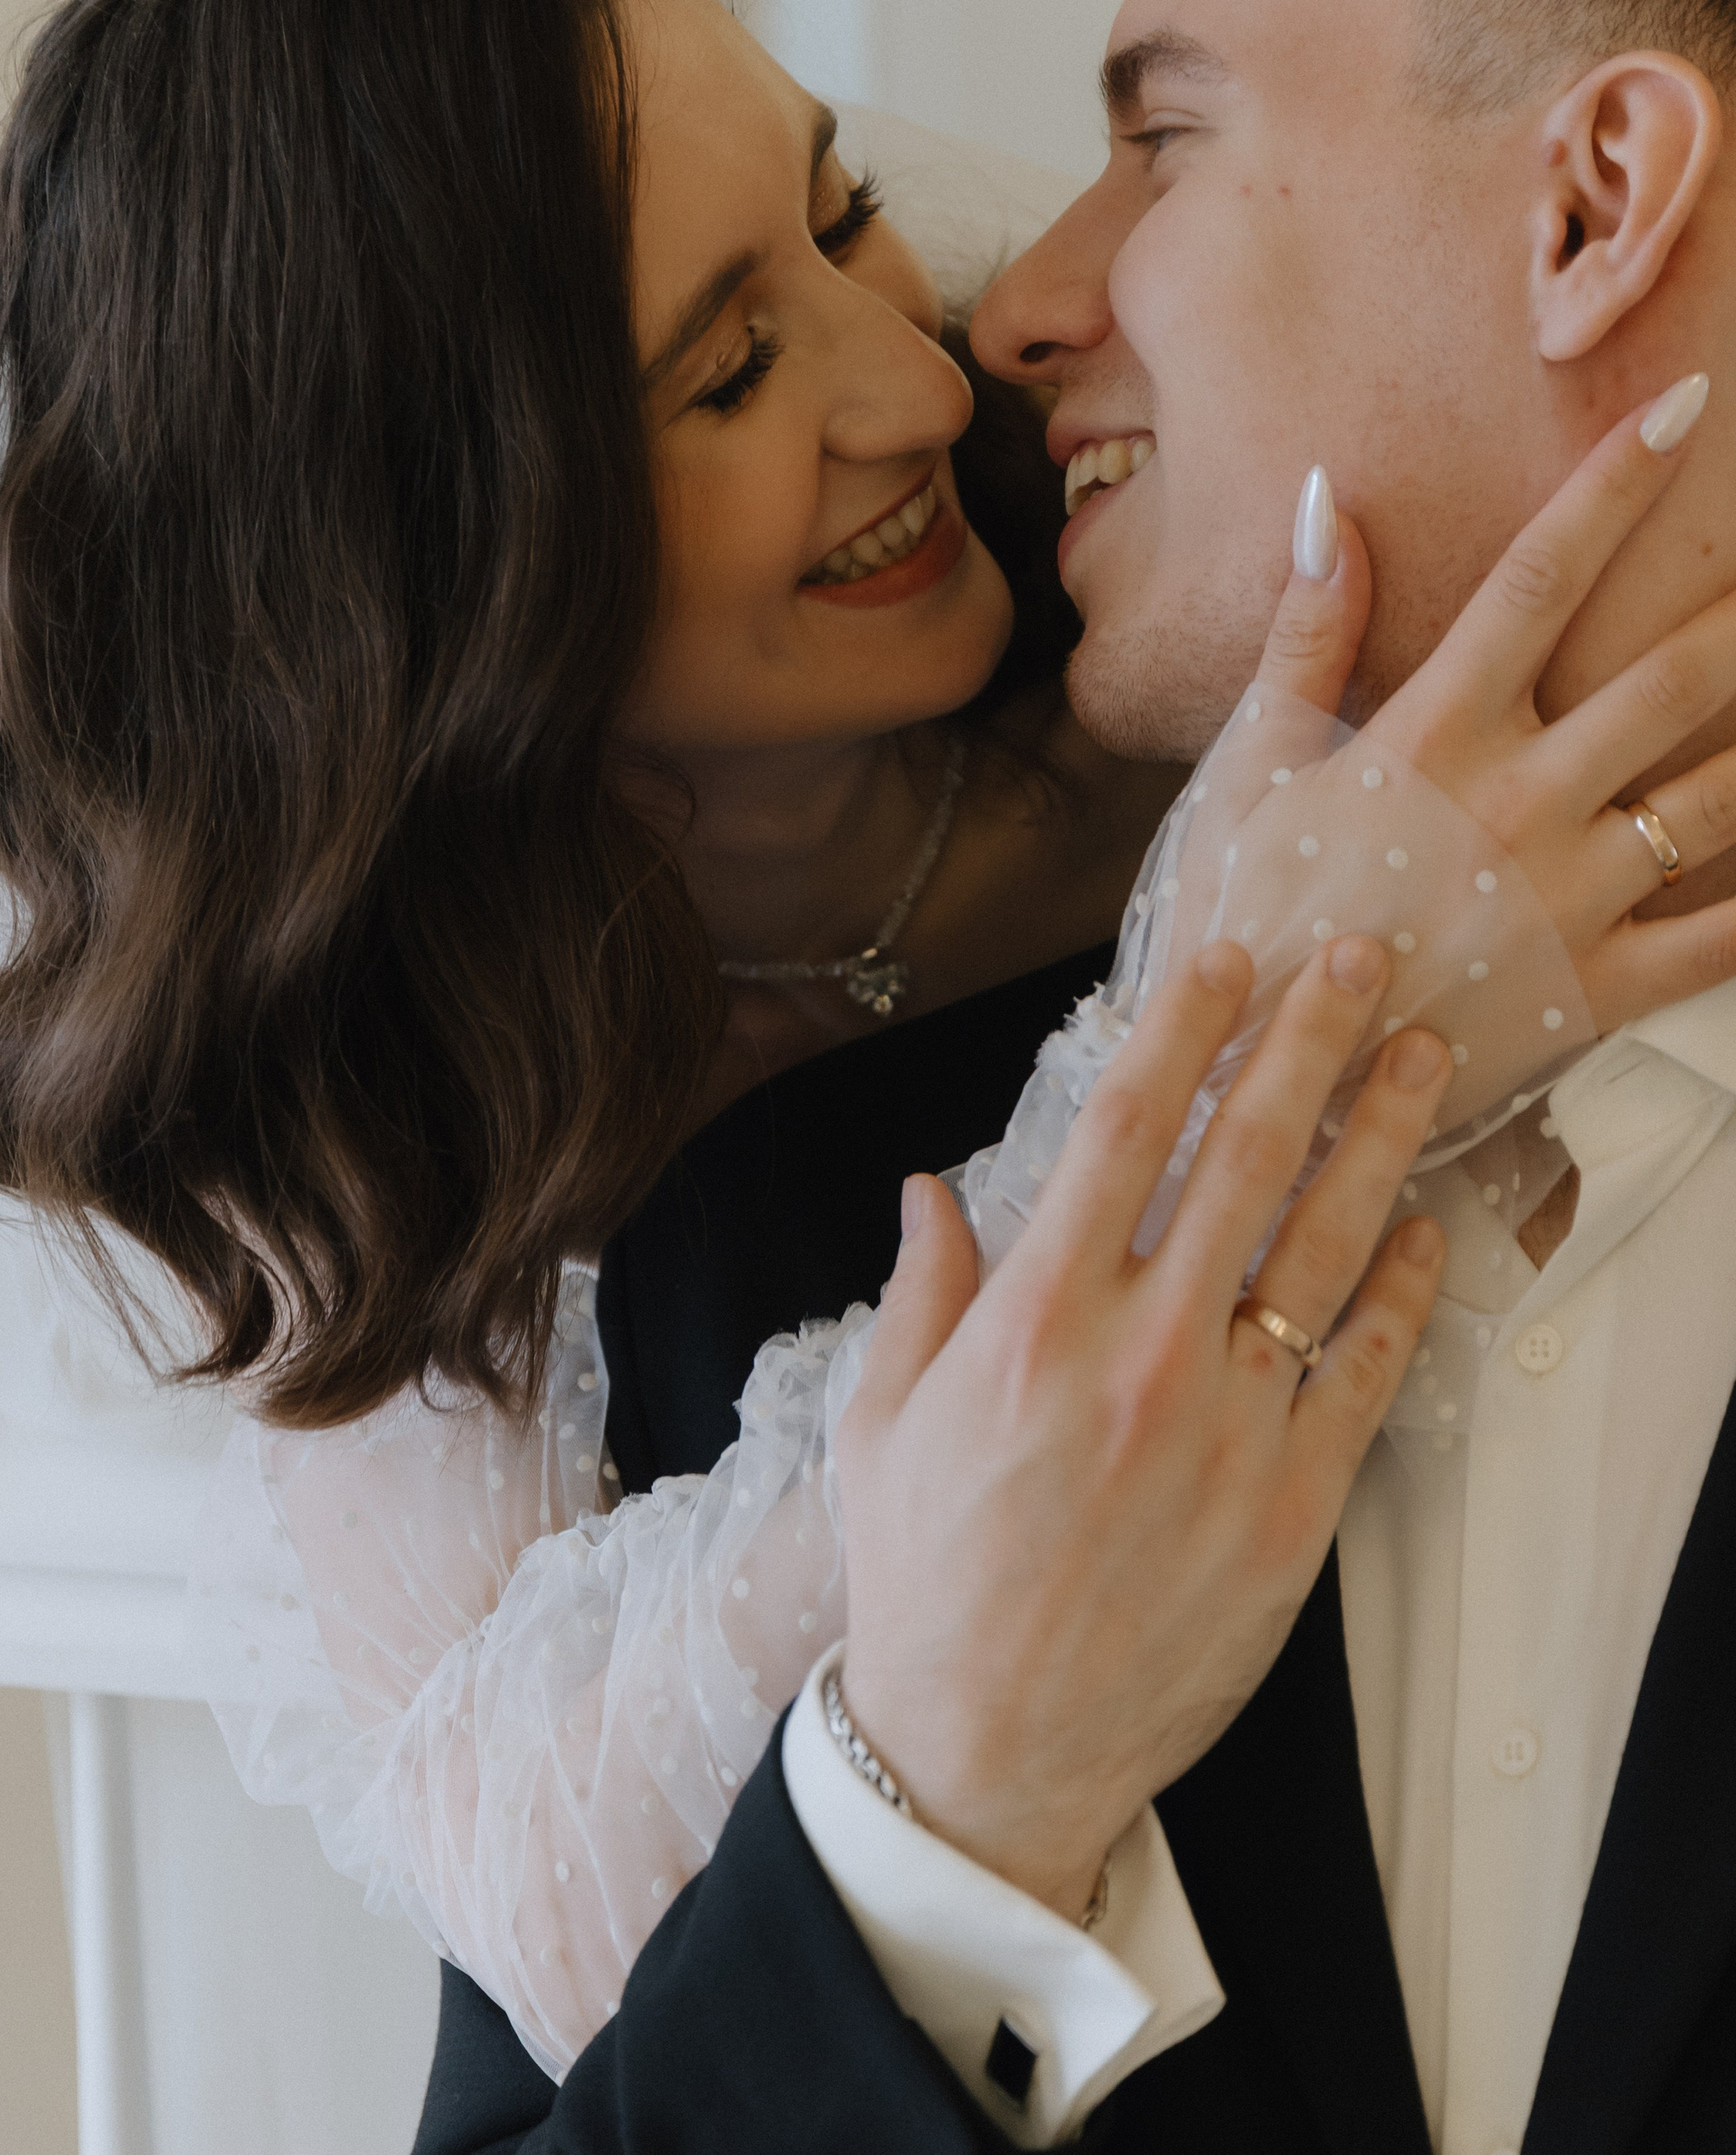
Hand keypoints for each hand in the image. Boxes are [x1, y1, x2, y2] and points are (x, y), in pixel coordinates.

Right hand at [835, 938, 1452, 1921]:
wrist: (988, 1744)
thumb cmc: (924, 1577)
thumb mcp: (881, 1422)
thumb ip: (919, 1292)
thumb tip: (929, 1190)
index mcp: (1032, 1322)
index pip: (1126, 1130)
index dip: (1185, 1029)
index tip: (1226, 962)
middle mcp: (1141, 1356)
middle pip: (1244, 1159)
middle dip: (1307, 1041)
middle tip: (1357, 960)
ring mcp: (1229, 1430)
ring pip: (1324, 1247)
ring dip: (1378, 1135)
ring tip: (1421, 1055)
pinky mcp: (1293, 1507)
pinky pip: (1363, 1371)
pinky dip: (1400, 1290)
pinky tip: (1424, 1228)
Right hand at [1257, 377, 1735, 1029]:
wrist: (1254, 1079)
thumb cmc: (1243, 921)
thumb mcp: (1244, 772)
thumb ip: (1301, 638)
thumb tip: (1322, 503)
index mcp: (1433, 737)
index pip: (1540, 578)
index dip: (1617, 485)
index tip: (1684, 407)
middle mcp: (1520, 802)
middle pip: (1671, 675)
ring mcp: (1568, 898)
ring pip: (1718, 796)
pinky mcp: (1595, 988)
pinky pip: (1721, 938)